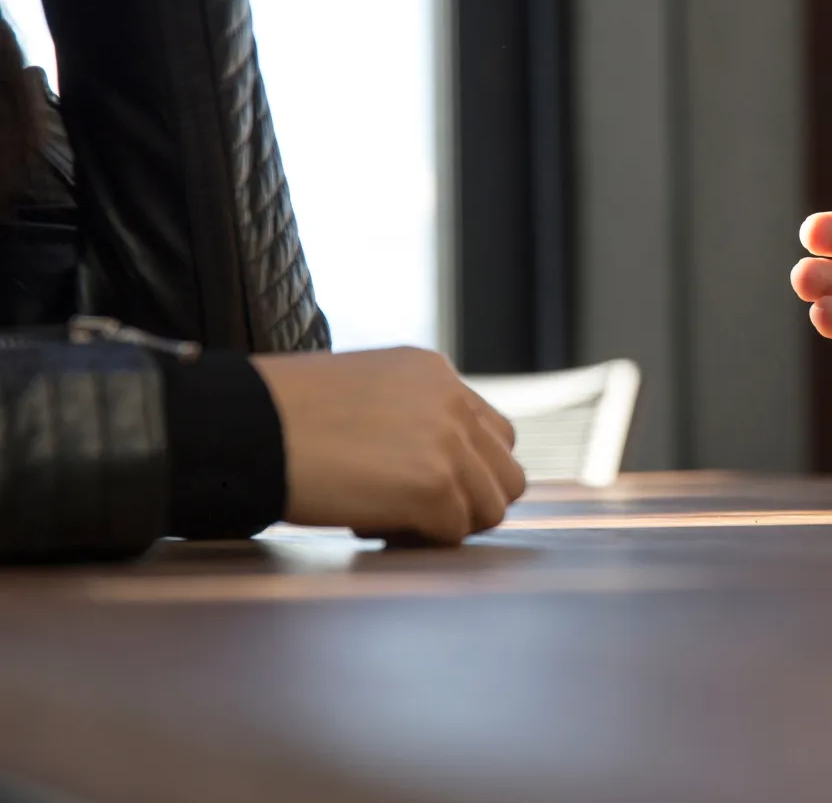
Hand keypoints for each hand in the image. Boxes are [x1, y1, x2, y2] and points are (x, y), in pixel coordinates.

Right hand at [252, 347, 527, 543]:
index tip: (417, 486)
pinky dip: (418, 541)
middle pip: (505, 472)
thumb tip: (426, 467)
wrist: (242, 425)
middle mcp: (453, 402)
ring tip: (388, 521)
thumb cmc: (278, 415)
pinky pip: (453, 533)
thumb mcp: (361, 392)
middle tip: (411, 514)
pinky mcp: (434, 486)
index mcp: (434, 374)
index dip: (463, 470)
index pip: (490, 434)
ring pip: (491, 506)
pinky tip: (369, 526)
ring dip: (448, 524)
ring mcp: (449, 444)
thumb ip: (408, 416)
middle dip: (467, 500)